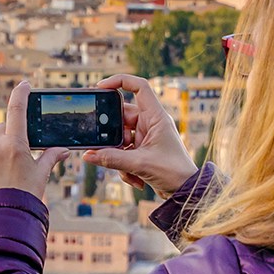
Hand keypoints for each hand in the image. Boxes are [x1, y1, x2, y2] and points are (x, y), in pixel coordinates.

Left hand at [0, 81, 69, 201]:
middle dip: (8, 135)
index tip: (24, 85)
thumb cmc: (25, 196)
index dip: (21, 94)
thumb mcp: (40, 175)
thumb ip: (50, 157)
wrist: (3, 220)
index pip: (17, 110)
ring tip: (1, 171)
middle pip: (1, 128)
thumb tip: (63, 149)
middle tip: (15, 153)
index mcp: (15, 145)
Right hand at [81, 74, 196, 197]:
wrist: (185, 192)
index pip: (139, 87)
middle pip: (121, 117)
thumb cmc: (174, 172)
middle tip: (104, 145)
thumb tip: (88, 155)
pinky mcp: (141, 151)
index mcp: (156, 117)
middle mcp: (150, 123)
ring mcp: (145, 137)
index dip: (120, 81)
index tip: (100, 87)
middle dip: (112, 135)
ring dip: (119, 156)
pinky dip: (124, 166)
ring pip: (119, 138)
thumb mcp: (140, 164)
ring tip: (128, 171)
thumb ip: (112, 159)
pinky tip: (135, 179)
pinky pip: (123, 152)